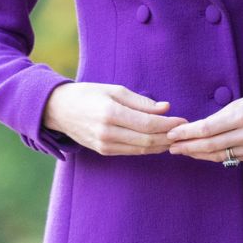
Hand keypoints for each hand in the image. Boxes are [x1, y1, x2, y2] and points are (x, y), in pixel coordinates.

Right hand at [43, 82, 189, 156]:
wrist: (58, 110)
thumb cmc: (88, 94)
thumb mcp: (114, 90)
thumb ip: (141, 101)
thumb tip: (166, 108)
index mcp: (111, 113)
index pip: (148, 124)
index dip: (169, 124)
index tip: (183, 120)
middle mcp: (108, 132)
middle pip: (148, 140)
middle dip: (169, 136)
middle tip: (184, 131)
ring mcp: (105, 145)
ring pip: (142, 149)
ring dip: (161, 145)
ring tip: (175, 137)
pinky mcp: (104, 151)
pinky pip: (132, 152)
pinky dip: (148, 149)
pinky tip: (159, 142)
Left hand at [165, 87, 242, 162]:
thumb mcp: (238, 104)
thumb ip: (217, 119)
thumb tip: (193, 131)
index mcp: (241, 116)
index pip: (206, 128)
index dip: (186, 133)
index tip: (171, 134)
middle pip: (209, 145)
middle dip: (187, 147)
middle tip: (171, 147)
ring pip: (217, 155)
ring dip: (197, 154)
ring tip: (182, 151)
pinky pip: (229, 158)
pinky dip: (213, 156)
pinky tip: (201, 153)